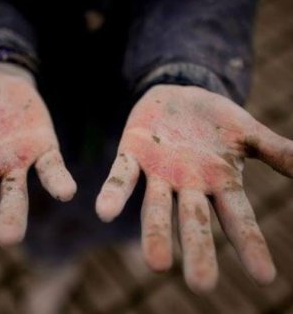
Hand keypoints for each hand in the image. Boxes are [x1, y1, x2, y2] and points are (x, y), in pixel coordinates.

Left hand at [96, 85, 292, 292]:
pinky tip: (105, 212)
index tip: (265, 277)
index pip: (238, 218)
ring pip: (155, 208)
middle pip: (194, 222)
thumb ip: (275, 150)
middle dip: (198, 250)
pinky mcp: (133, 154)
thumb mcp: (247, 132)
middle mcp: (188, 185)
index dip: (250, 244)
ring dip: (155, 233)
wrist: (179, 95)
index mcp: (219, 182)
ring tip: (157, 264)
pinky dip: (114, 194)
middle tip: (201, 285)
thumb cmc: (215, 120)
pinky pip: (122, 177)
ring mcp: (158, 173)